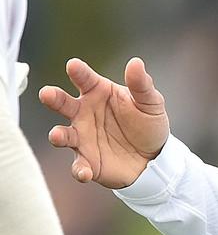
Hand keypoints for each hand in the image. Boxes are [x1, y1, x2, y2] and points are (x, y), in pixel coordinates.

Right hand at [39, 57, 169, 188]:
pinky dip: (79, 169)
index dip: (79, 72)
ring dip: (58, 135)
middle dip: (53, 98)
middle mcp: (84, 113)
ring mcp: (82, 138)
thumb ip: (141, 85)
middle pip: (64, 104)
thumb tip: (135, 62)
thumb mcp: (150, 102)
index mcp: (99, 93)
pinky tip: (85, 172)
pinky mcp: (87, 161)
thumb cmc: (148, 124)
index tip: (72, 65)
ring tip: (57, 135)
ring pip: (64, 135)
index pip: (86, 79)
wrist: (154, 158)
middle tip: (47, 93)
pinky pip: (79, 166)